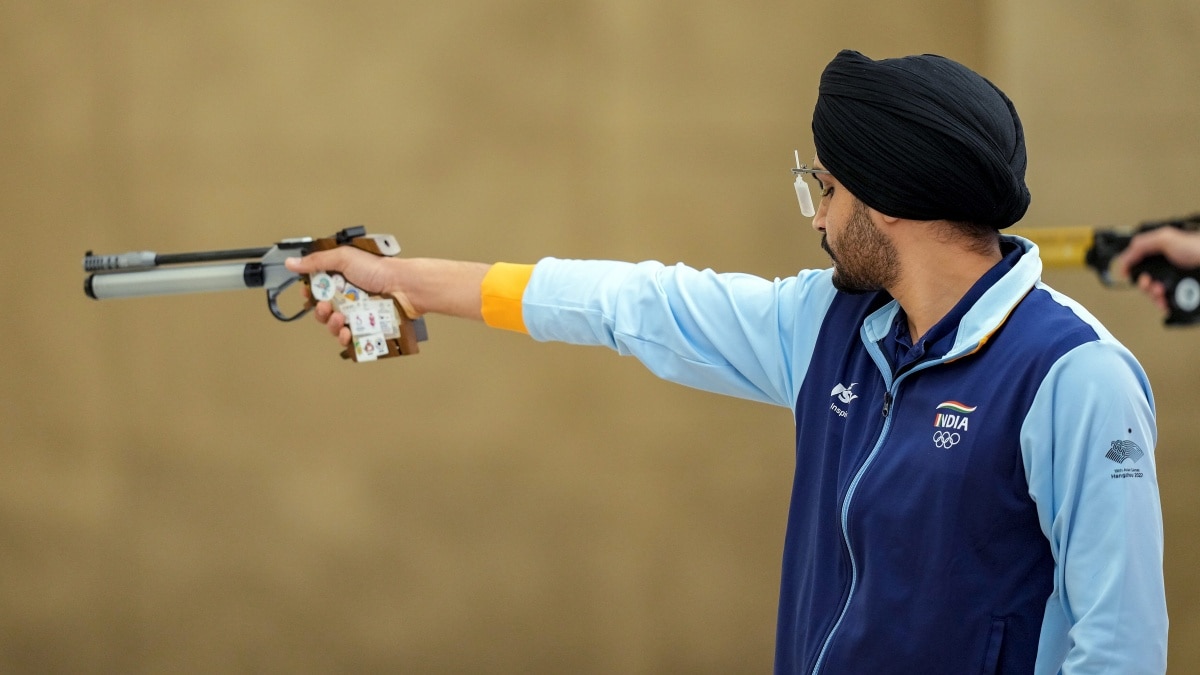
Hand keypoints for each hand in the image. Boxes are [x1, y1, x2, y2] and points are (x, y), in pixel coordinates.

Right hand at [285, 247, 417, 347]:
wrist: (403, 286)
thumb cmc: (379, 269)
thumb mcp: (344, 258)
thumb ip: (316, 261)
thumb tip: (292, 263)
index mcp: (341, 279)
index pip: (318, 290)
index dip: (310, 294)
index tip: (307, 294)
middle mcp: (347, 297)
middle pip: (323, 310)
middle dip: (320, 311)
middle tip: (326, 307)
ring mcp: (356, 313)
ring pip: (334, 326)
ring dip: (331, 324)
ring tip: (339, 318)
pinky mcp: (365, 328)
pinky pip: (349, 338)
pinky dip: (344, 337)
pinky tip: (346, 332)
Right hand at [1114, 228, 1199, 312]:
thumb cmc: (1199, 248)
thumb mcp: (1166, 238)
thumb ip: (1141, 245)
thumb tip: (1123, 259)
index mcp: (1163, 251)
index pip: (1139, 260)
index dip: (1130, 267)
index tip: (1126, 273)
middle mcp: (1169, 267)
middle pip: (1144, 279)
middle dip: (1143, 284)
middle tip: (1148, 283)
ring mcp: (1176, 281)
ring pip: (1154, 293)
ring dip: (1152, 295)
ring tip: (1159, 292)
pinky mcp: (1183, 295)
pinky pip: (1166, 303)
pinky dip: (1162, 304)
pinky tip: (1164, 302)